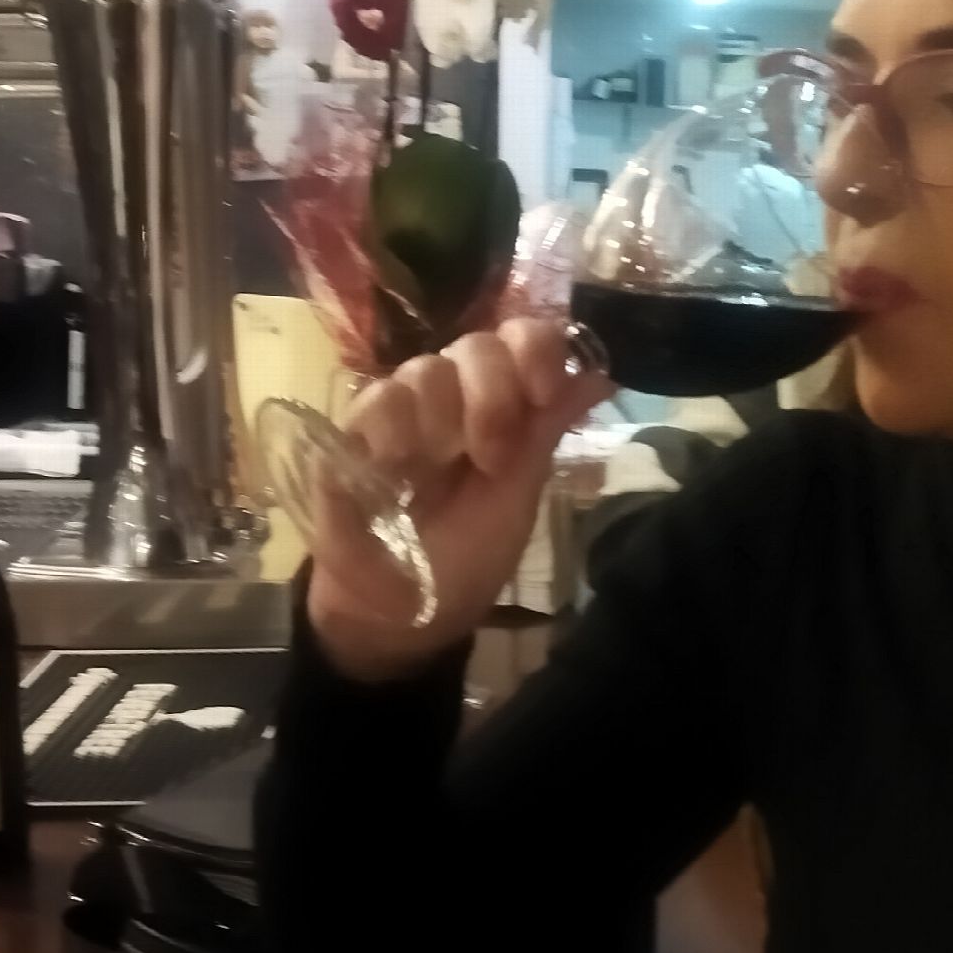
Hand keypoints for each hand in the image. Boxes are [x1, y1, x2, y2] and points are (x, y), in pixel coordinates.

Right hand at [305, 319, 598, 682]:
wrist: (400, 613)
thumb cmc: (464, 559)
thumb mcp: (516, 497)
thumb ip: (546, 432)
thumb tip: (601, 375)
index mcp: (500, 405)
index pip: (521, 339)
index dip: (535, 350)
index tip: (545, 390)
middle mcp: (451, 396)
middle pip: (475, 346)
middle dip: (494, 397)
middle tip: (492, 458)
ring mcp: (400, 410)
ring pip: (425, 370)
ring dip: (442, 420)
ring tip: (435, 473)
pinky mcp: (351, 431)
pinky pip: (375, 399)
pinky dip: (392, 430)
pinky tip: (395, 470)